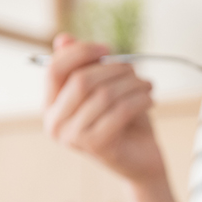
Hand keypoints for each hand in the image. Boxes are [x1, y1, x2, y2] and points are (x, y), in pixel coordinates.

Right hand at [43, 34, 165, 184]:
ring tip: (147, 85)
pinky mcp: (96, 146)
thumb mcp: (102, 89)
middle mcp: (55, 125)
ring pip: (104, 94)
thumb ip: (83, 67)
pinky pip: (120, 111)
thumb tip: (63, 39)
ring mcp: (73, 138)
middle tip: (135, 70)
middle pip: (81, 80)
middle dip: (113, 69)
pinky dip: (140, 100)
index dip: (81, 53)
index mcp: (51, 107)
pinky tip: (150, 99)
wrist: (141, 162)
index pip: (54, 69)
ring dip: (132, 84)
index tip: (107, 49)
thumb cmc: (122, 123)